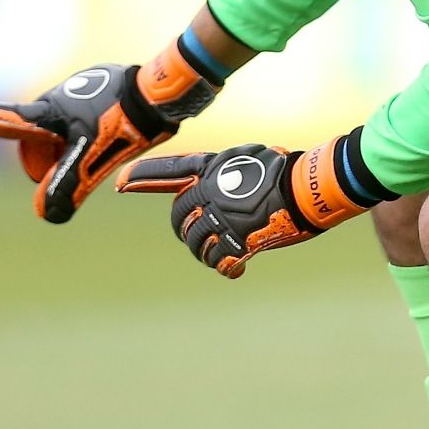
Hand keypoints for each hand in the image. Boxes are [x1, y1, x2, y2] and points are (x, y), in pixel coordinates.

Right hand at [0, 39, 221, 222]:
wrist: (161, 94)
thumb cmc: (124, 122)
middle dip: (49, 158)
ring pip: (60, 130)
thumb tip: (46, 214)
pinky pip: (81, 119)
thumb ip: (68, 185)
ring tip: (102, 148)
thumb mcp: (93, 159)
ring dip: (70, 145)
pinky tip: (112, 134)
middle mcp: (57, 97)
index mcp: (50, 110)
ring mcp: (76, 90)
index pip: (12, 120)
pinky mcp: (94, 89)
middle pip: (38, 138)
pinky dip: (88, 133)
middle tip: (78, 167)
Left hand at [116, 135, 378, 277]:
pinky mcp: (237, 239)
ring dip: (207, 253)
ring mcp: (222, 217)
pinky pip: (218, 261)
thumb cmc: (285, 171)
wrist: (309, 188)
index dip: (140, 178)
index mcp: (210, 170)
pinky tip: (237, 269)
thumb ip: (224, 172)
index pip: (167, 172)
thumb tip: (212, 182)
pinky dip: (225, 267)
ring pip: (196, 244)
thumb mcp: (248, 159)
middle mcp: (210, 193)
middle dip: (186, 233)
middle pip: (179, 219)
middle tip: (202, 241)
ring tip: (223, 255)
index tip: (119, 185)